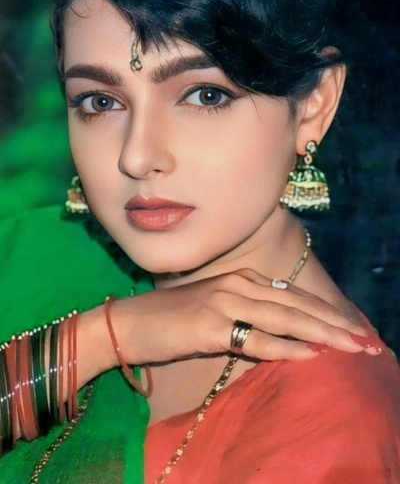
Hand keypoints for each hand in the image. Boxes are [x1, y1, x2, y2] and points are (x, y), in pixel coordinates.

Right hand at [103, 269, 379, 367]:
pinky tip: (308, 355)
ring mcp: (224, 302)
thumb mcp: (215, 307)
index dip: (326, 311)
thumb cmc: (172, 317)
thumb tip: (280, 330)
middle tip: (365, 339)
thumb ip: (247, 313)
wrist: (129, 321)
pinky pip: (255, 338)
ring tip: (350, 346)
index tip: (352, 326)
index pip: (293, 295)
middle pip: (296, 304)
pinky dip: (285, 347)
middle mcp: (238, 285)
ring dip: (321, 334)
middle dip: (334, 323)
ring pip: (284, 318)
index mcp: (241, 279)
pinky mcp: (211, 325)